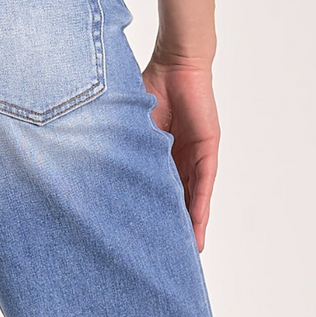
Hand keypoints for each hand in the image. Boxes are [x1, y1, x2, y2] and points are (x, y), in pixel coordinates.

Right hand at [141, 55, 219, 252]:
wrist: (176, 63)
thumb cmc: (151, 86)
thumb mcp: (135, 126)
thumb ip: (130, 148)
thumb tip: (106, 173)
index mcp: (159, 150)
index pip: (157, 185)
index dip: (151, 207)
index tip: (141, 234)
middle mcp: (179, 156)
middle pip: (177, 197)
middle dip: (172, 223)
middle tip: (164, 253)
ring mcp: (196, 154)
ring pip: (192, 196)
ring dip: (188, 223)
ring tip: (184, 250)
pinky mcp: (209, 149)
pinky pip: (204, 183)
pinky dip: (200, 206)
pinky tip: (196, 227)